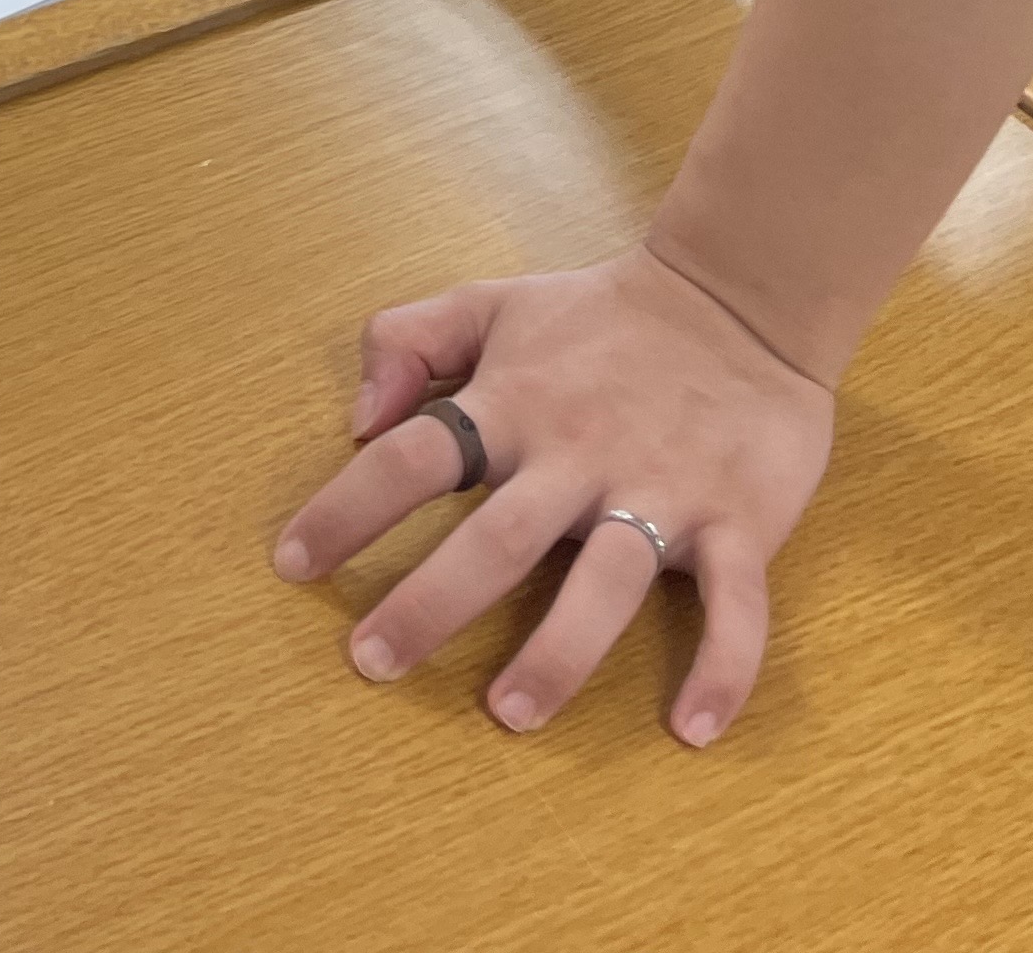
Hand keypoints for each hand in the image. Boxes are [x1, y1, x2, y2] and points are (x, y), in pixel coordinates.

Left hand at [273, 247, 834, 746]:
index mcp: (515, 404)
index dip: (346, 508)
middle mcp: (581, 454)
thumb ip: (406, 340)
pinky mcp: (740, 521)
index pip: (412, 458)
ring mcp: (663, 491)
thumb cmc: (600, 318)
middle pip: (497, 538)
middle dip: (430, 603)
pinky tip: (692, 730)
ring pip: (607, 582)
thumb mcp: (491, 303)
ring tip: (508, 714)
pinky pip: (736, 604)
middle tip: (372, 662)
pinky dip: (721, 667)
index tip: (291, 564)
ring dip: (558, 652)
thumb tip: (359, 417)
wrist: (741, 302)